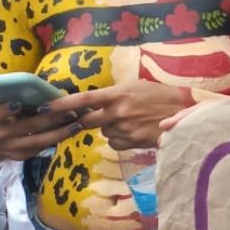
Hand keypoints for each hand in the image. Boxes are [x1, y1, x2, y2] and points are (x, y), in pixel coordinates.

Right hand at [0, 100, 80, 161]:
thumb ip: (5, 98)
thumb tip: (30, 86)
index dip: (6, 110)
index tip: (18, 104)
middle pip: (25, 128)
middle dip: (48, 120)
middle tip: (69, 111)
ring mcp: (8, 148)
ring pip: (36, 142)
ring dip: (58, 133)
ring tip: (77, 125)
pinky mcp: (17, 156)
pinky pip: (37, 150)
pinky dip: (53, 141)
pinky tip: (68, 134)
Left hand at [44, 80, 186, 150]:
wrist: (185, 111)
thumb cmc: (161, 95)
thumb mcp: (136, 86)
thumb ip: (114, 94)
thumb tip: (93, 102)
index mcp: (119, 93)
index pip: (84, 100)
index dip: (62, 105)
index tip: (44, 108)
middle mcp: (118, 111)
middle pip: (87, 121)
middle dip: (87, 121)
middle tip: (98, 116)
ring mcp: (124, 128)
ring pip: (103, 133)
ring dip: (111, 129)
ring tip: (132, 121)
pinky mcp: (131, 142)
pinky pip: (115, 143)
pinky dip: (121, 139)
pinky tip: (136, 131)